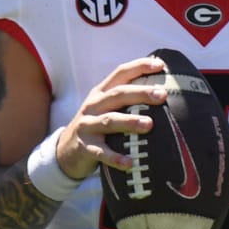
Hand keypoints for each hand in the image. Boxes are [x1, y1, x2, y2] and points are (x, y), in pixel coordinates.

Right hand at [55, 55, 169, 179]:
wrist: (65, 151)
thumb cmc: (96, 126)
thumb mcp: (105, 108)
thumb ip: (126, 100)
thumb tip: (163, 92)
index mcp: (101, 93)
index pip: (120, 73)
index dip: (139, 66)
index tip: (160, 65)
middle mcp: (93, 106)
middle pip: (117, 94)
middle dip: (140, 93)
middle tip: (162, 95)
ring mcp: (87, 126)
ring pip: (109, 121)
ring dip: (129, 121)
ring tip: (149, 124)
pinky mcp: (84, 147)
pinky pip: (101, 152)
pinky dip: (115, 158)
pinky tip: (130, 162)